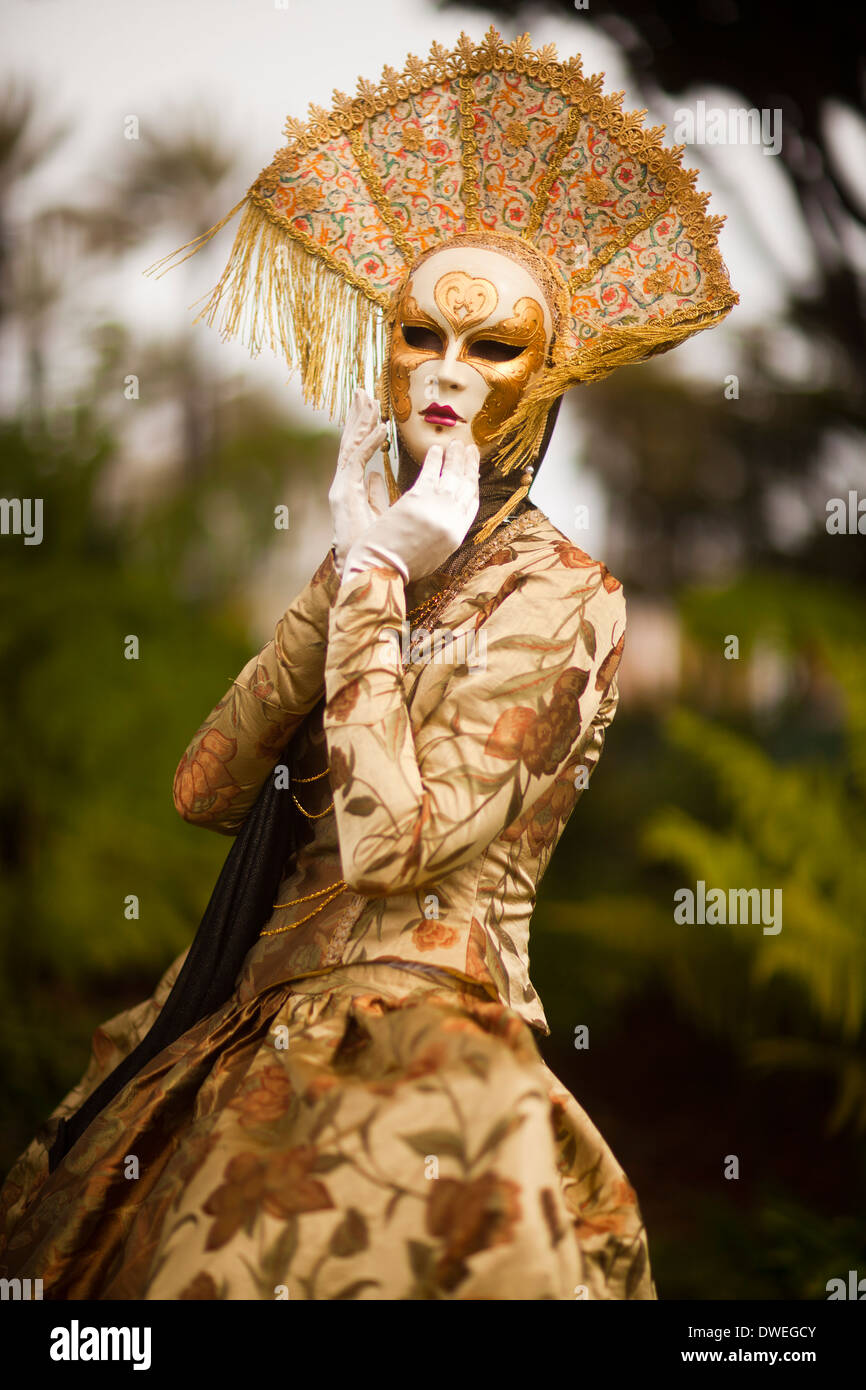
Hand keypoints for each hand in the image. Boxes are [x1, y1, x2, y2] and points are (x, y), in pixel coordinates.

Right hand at [328, 389, 390, 575]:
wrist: (360, 568)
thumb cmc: (369, 546)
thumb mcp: (377, 513)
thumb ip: (375, 493)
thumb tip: (377, 477)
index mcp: (350, 486)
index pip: (357, 450)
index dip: (363, 428)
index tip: (372, 408)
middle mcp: (343, 483)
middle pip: (349, 442)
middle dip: (357, 416)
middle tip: (363, 391)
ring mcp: (341, 487)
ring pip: (350, 447)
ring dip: (360, 423)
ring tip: (370, 401)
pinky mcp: (343, 494)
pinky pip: (356, 462)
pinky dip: (368, 444)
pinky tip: (379, 429)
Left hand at [343, 438, 479, 583]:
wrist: (382, 569)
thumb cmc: (401, 566)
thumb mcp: (433, 556)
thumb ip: (443, 536)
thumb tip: (445, 521)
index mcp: (456, 536)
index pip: (472, 505)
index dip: (473, 485)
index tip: (474, 472)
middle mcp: (452, 520)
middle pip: (466, 487)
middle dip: (469, 466)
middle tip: (470, 450)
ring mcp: (437, 509)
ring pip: (452, 476)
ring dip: (455, 457)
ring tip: (456, 443)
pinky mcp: (418, 499)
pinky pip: (431, 472)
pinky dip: (434, 459)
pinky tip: (435, 449)